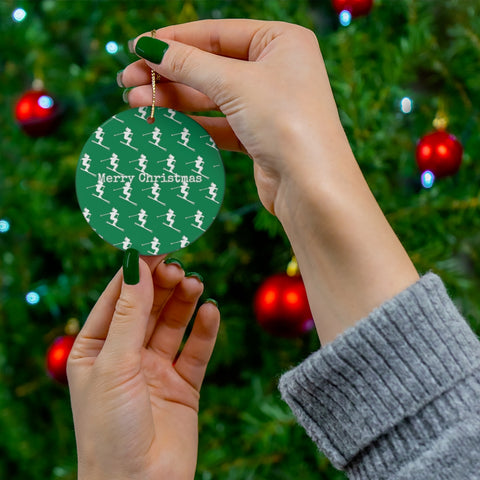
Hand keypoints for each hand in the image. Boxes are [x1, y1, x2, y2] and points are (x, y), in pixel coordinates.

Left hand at [67, 255, 219, 479]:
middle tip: (178, 267)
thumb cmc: (110, 429)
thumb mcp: (114, 364)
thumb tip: (137, 265)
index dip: (136, 270)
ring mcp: (155, 369)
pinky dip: (205, 330)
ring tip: (194, 284)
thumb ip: (130, 313)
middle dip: (162, 284)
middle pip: (148, 306)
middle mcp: (126, 355)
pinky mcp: (183, 384)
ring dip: (184, 302)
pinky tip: (211, 312)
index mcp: (96, 348)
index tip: (156, 244)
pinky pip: (196, 350)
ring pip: (173, 323)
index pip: (117, 297)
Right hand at [121, 19, 345, 214]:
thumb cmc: (285, 122)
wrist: (311, 187)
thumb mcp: (234, 84)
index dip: (174, 40)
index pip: (217, 33)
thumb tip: (148, 46)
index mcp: (281, 41)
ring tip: (134, 103)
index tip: (137, 47)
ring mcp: (268, 105)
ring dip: (173, 99)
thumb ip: (189, 64)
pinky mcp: (259, 136)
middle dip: (168, 74)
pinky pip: (218, 123)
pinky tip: (162, 122)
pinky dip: (191, 123)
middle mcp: (276, 70)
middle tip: (127, 81)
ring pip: (211, 97)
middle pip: (210, 65)